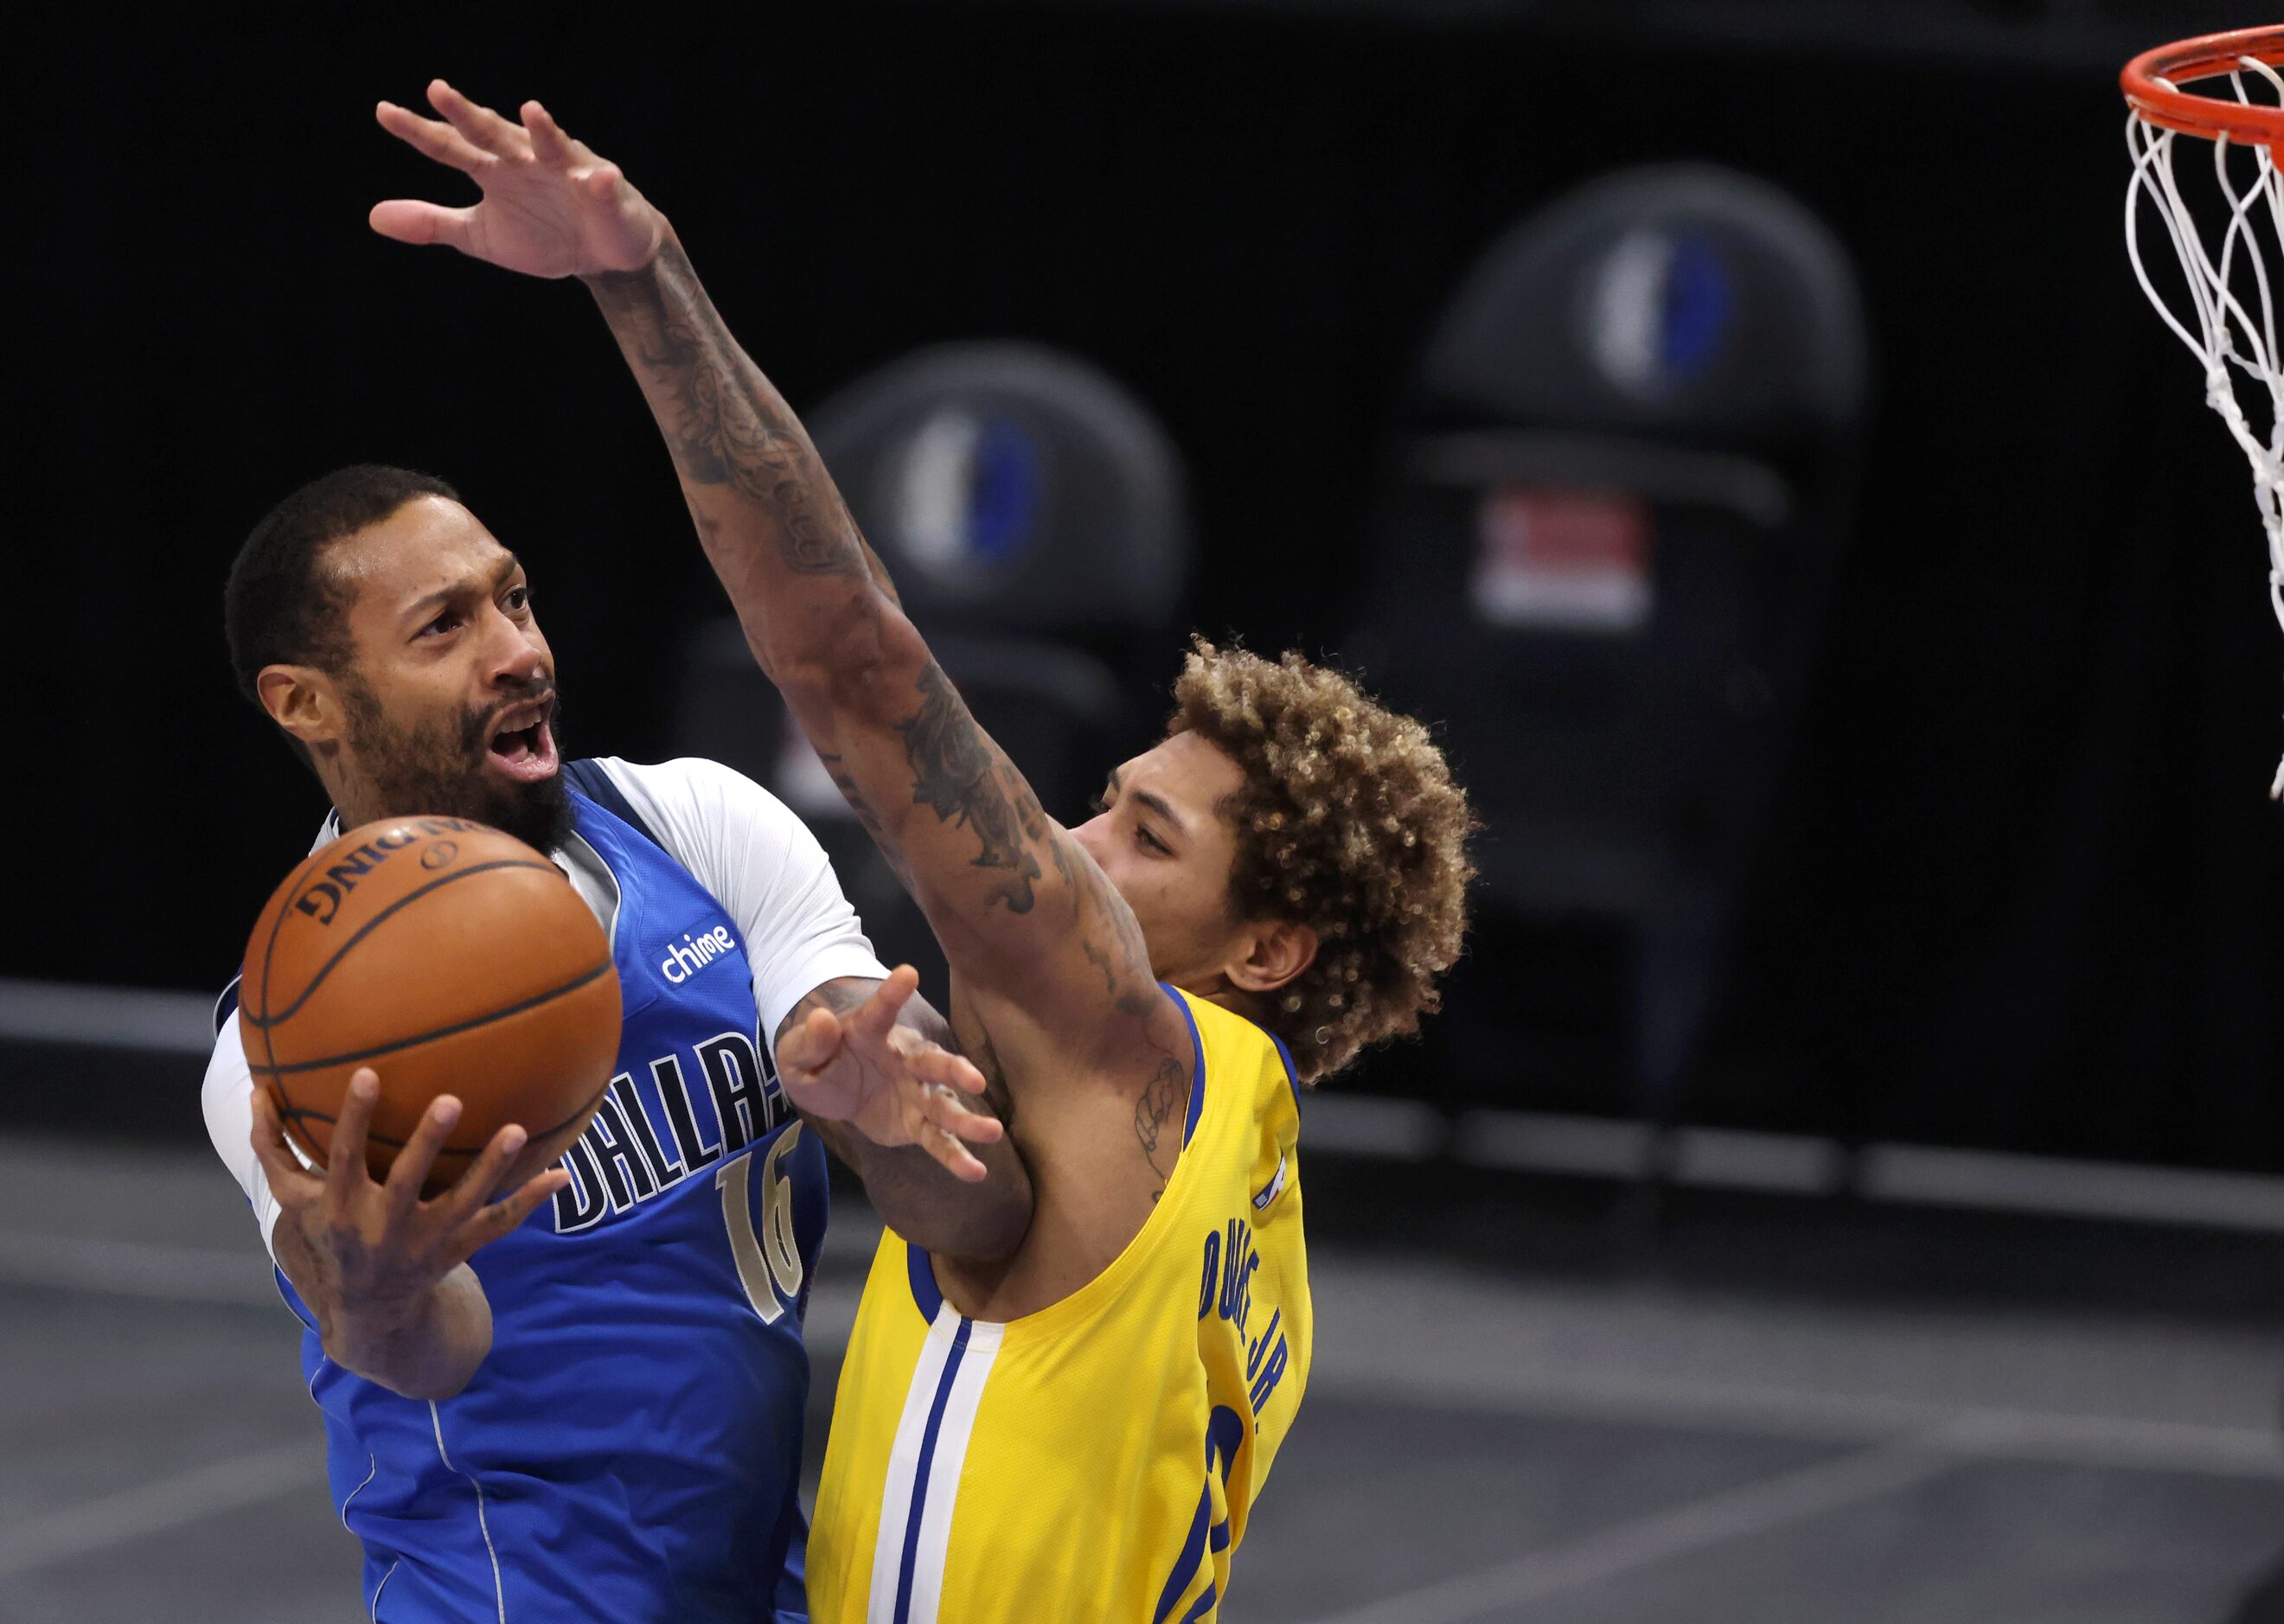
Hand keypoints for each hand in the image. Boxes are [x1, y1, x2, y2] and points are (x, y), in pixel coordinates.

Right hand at [250, 1069, 568, 1322]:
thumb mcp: (295, 1202)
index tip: (368, 1073)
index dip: (355, 1118)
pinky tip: (560, 1173)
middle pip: (408, 1182)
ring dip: (491, 1168)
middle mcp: (386, 1227)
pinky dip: (530, 1201)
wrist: (367, 1309)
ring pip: (464, 1203)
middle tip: (450, 1099)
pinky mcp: (459, 1249)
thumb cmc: (331, 1235)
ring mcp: (427, 1241)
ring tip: (516, 1130)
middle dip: (427, 1143)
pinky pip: (499, 1225)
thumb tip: (256, 1089)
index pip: (345, 1157)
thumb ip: (274, 1149)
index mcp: (344, 1208)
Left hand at [369, 80, 663, 278]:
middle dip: (468, 115)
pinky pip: (603, 186)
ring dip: (543, 130)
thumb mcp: (479, 235)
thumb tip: (374, 216)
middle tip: (438, 91)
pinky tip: (599, 178)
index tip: (385, 113)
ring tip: (531, 111)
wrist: (601, 256)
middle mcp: (526, 160)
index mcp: (494, 169)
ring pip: (553, 146)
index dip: (419, 131)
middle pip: (493, 133)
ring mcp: (567, 172)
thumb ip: (432, 222)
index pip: (451, 145)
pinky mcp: (605, 192)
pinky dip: (600, 182)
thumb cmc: (543, 235)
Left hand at [778, 967, 1004, 1181]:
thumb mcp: (798, 1054)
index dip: (892, 993)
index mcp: (871, 1033)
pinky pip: (937, 1140)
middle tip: (976, 1081)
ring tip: (993, 1132)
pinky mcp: (916, 1122)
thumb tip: (823, 1020)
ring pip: (944, 1105)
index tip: (908, 972)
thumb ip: (810, 1041)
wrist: (833, 1088)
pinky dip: (956, 1155)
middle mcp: (904, 1059)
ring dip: (967, 1119)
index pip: (880, 1011)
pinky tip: (976, 1172)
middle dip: (954, 1071)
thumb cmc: (818, 1061)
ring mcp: (915, 1091)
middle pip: (932, 1063)